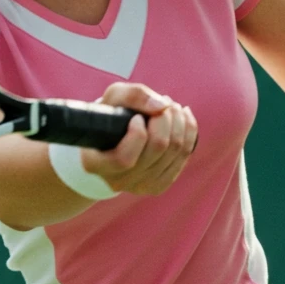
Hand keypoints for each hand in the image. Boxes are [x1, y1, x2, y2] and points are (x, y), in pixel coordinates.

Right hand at [80, 83, 197, 195]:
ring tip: (172, 107)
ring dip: (179, 121)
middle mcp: (117, 181)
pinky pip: (183, 157)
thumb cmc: (110, 116)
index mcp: (95, 164)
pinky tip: (184, 118)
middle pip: (157, 147)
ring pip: (174, 151)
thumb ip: (134, 96)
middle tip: (164, 102)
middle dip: (166, 118)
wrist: (112, 140)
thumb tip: (162, 106)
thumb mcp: (113, 98)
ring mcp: (139, 187)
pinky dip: (189, 132)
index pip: (124, 159)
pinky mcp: (158, 186)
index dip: (137, 133)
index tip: (137, 117)